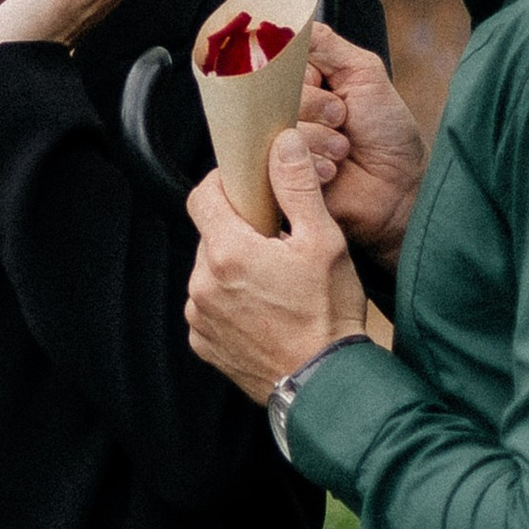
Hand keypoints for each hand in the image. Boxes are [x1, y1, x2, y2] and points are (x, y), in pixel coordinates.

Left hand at [183, 128, 366, 404]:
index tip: (247, 188)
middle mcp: (203, 283)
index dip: (223, 184)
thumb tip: (284, 143)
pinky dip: (231, 301)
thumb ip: (297, 188)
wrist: (326, 385)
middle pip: (210, 234)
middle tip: (277, 241)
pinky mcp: (204, 343)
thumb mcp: (324, 241)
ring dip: (234, 267)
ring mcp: (200, 316)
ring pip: (210, 271)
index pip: (202, 196)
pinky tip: (265, 310)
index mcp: (228, 252)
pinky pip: (210, 307)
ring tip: (275, 282)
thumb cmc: (328, 314)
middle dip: (238, 230)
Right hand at [299, 24, 426, 263]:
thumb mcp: (364, 72)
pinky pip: (282, 160)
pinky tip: (333, 171)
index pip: (275, 61)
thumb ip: (326, 44)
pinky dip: (315, 162)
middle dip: (316, 106)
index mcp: (301, 82)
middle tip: (343, 118)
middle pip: (273, 94)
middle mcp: (284, 111)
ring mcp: (279, 145)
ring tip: (343, 150)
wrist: (400, 185)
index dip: (300, 73)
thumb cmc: (386, 129)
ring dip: (321, 138)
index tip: (321, 81)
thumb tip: (293, 20)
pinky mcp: (278, 177)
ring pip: (279, 126)